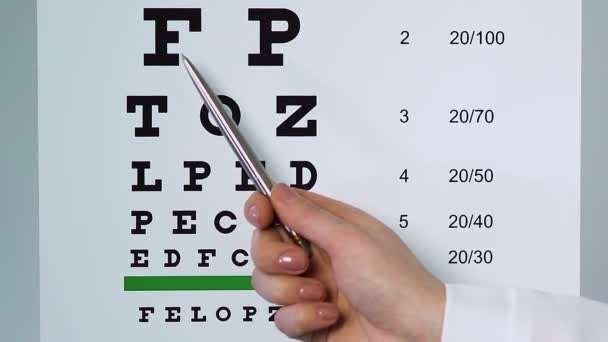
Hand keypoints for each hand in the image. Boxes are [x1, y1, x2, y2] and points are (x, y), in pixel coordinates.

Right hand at [244, 183, 445, 340]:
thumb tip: (279, 192)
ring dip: (292, 291)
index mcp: (330, 227)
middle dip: (275, 257)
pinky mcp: (309, 318)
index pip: (283, 209)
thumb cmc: (398, 284)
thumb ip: (308, 216)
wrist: (413, 334)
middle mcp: (317, 255)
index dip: (264, 209)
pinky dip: (304, 317)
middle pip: (265, 246)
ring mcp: (312, 287)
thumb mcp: (350, 240)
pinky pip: (282, 316)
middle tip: (300, 263)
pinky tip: (329, 315)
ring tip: (322, 293)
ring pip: (267, 283)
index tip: (260, 214)